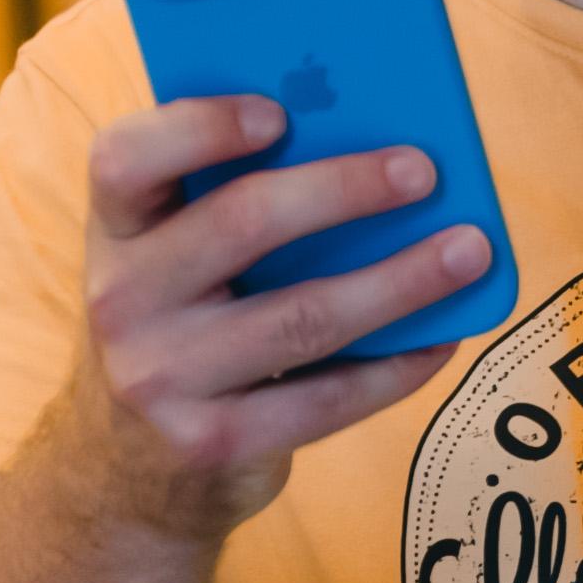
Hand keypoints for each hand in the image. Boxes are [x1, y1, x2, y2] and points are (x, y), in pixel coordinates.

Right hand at [75, 96, 490, 539]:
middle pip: (241, 224)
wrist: (131, 471)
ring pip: (303, 317)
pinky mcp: (214, 443)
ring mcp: (162, 379)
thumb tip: (369, 144)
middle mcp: (121, 300)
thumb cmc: (181, 327)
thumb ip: (231, 201)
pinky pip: (327, 398)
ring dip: (400, 280)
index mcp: (114, 231)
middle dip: (343, 190)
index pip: (126, 159)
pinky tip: (442, 339)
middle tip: (423, 171)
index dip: (199, 128)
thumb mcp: (173, 260)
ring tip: (468, 250)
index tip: (279, 112)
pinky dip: (395, 366)